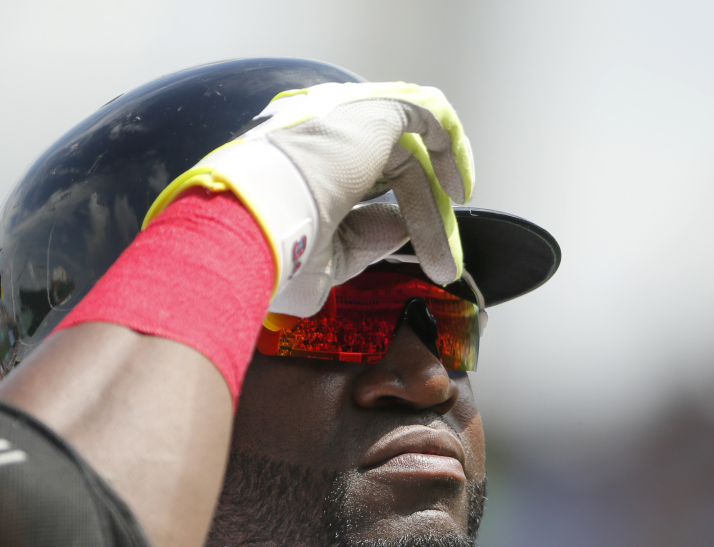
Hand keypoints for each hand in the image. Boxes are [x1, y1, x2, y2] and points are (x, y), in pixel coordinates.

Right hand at [144, 81, 474, 316]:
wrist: (254, 227)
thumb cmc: (270, 255)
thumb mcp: (323, 264)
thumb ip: (362, 245)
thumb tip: (399, 231)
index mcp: (298, 176)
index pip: (356, 190)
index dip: (388, 223)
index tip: (413, 261)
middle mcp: (320, 144)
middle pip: (385, 175)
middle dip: (421, 220)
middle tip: (442, 263)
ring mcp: (345, 126)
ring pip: (403, 154)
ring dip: (432, 195)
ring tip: (453, 230)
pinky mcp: (372, 117)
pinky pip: (424, 116)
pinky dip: (448, 145)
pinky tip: (460, 184)